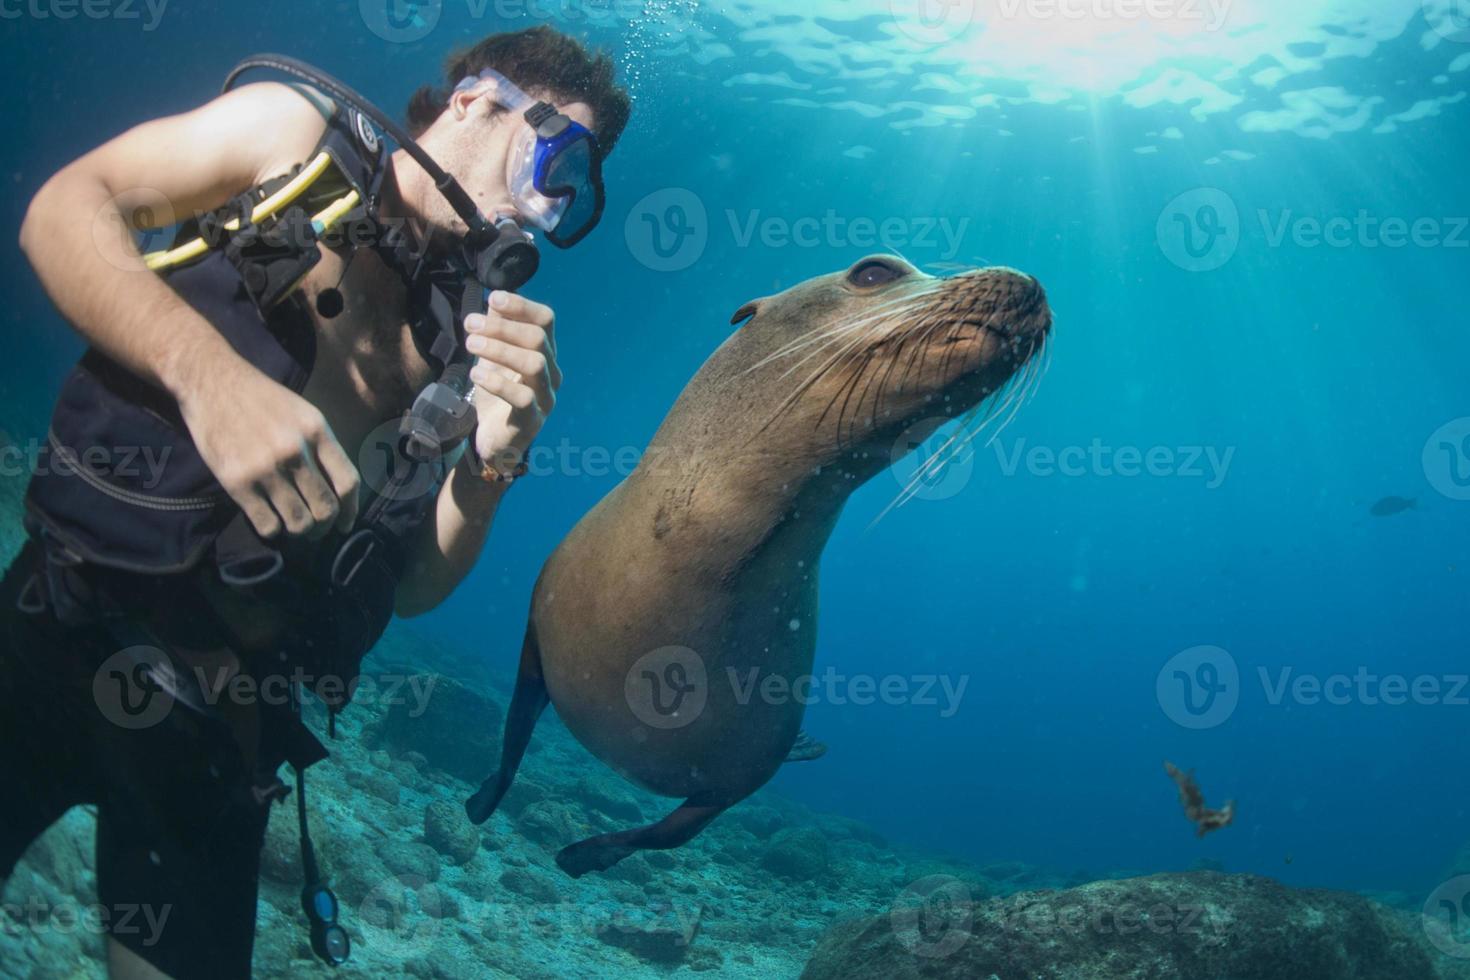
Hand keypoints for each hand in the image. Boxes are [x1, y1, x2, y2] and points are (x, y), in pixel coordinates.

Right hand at [179, 359, 359, 539]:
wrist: (212, 383)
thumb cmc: (262, 400)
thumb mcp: (304, 413)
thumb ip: (322, 447)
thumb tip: (340, 491)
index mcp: (317, 431)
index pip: (347, 482)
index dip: (351, 511)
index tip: (345, 524)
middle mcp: (295, 450)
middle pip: (325, 508)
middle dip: (325, 527)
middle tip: (318, 530)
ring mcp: (265, 467)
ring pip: (298, 522)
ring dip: (300, 531)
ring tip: (295, 527)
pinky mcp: (237, 481)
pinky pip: (267, 524)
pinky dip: (273, 530)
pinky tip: (271, 521)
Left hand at [464, 291, 561, 474]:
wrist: (495, 440)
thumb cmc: (496, 393)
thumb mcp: (492, 357)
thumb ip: (495, 329)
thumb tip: (494, 298)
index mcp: (545, 353)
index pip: (546, 320)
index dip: (522, 306)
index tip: (493, 298)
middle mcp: (552, 372)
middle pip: (538, 339)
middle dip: (502, 328)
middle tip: (469, 325)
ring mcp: (546, 397)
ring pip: (534, 364)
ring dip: (499, 350)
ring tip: (470, 345)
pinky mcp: (533, 420)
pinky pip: (522, 397)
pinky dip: (497, 382)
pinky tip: (476, 375)